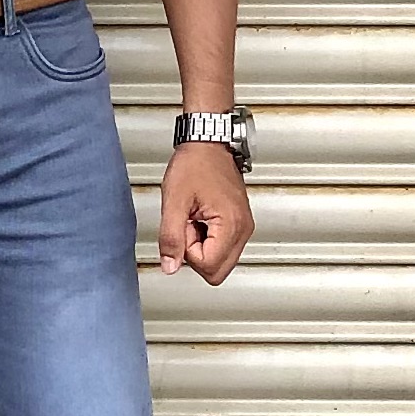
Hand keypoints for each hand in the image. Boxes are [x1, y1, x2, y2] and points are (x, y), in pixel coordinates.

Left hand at [157, 142, 252, 286]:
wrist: (207, 143)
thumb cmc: (194, 164)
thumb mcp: (175, 201)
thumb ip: (171, 237)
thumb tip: (170, 266)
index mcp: (231, 225)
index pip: (208, 266)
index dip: (187, 251)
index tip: (184, 226)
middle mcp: (243, 229)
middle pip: (218, 272)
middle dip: (196, 254)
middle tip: (187, 226)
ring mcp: (244, 227)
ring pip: (220, 262)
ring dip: (201, 247)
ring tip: (194, 219)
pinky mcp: (240, 223)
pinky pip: (223, 248)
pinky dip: (208, 240)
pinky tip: (201, 219)